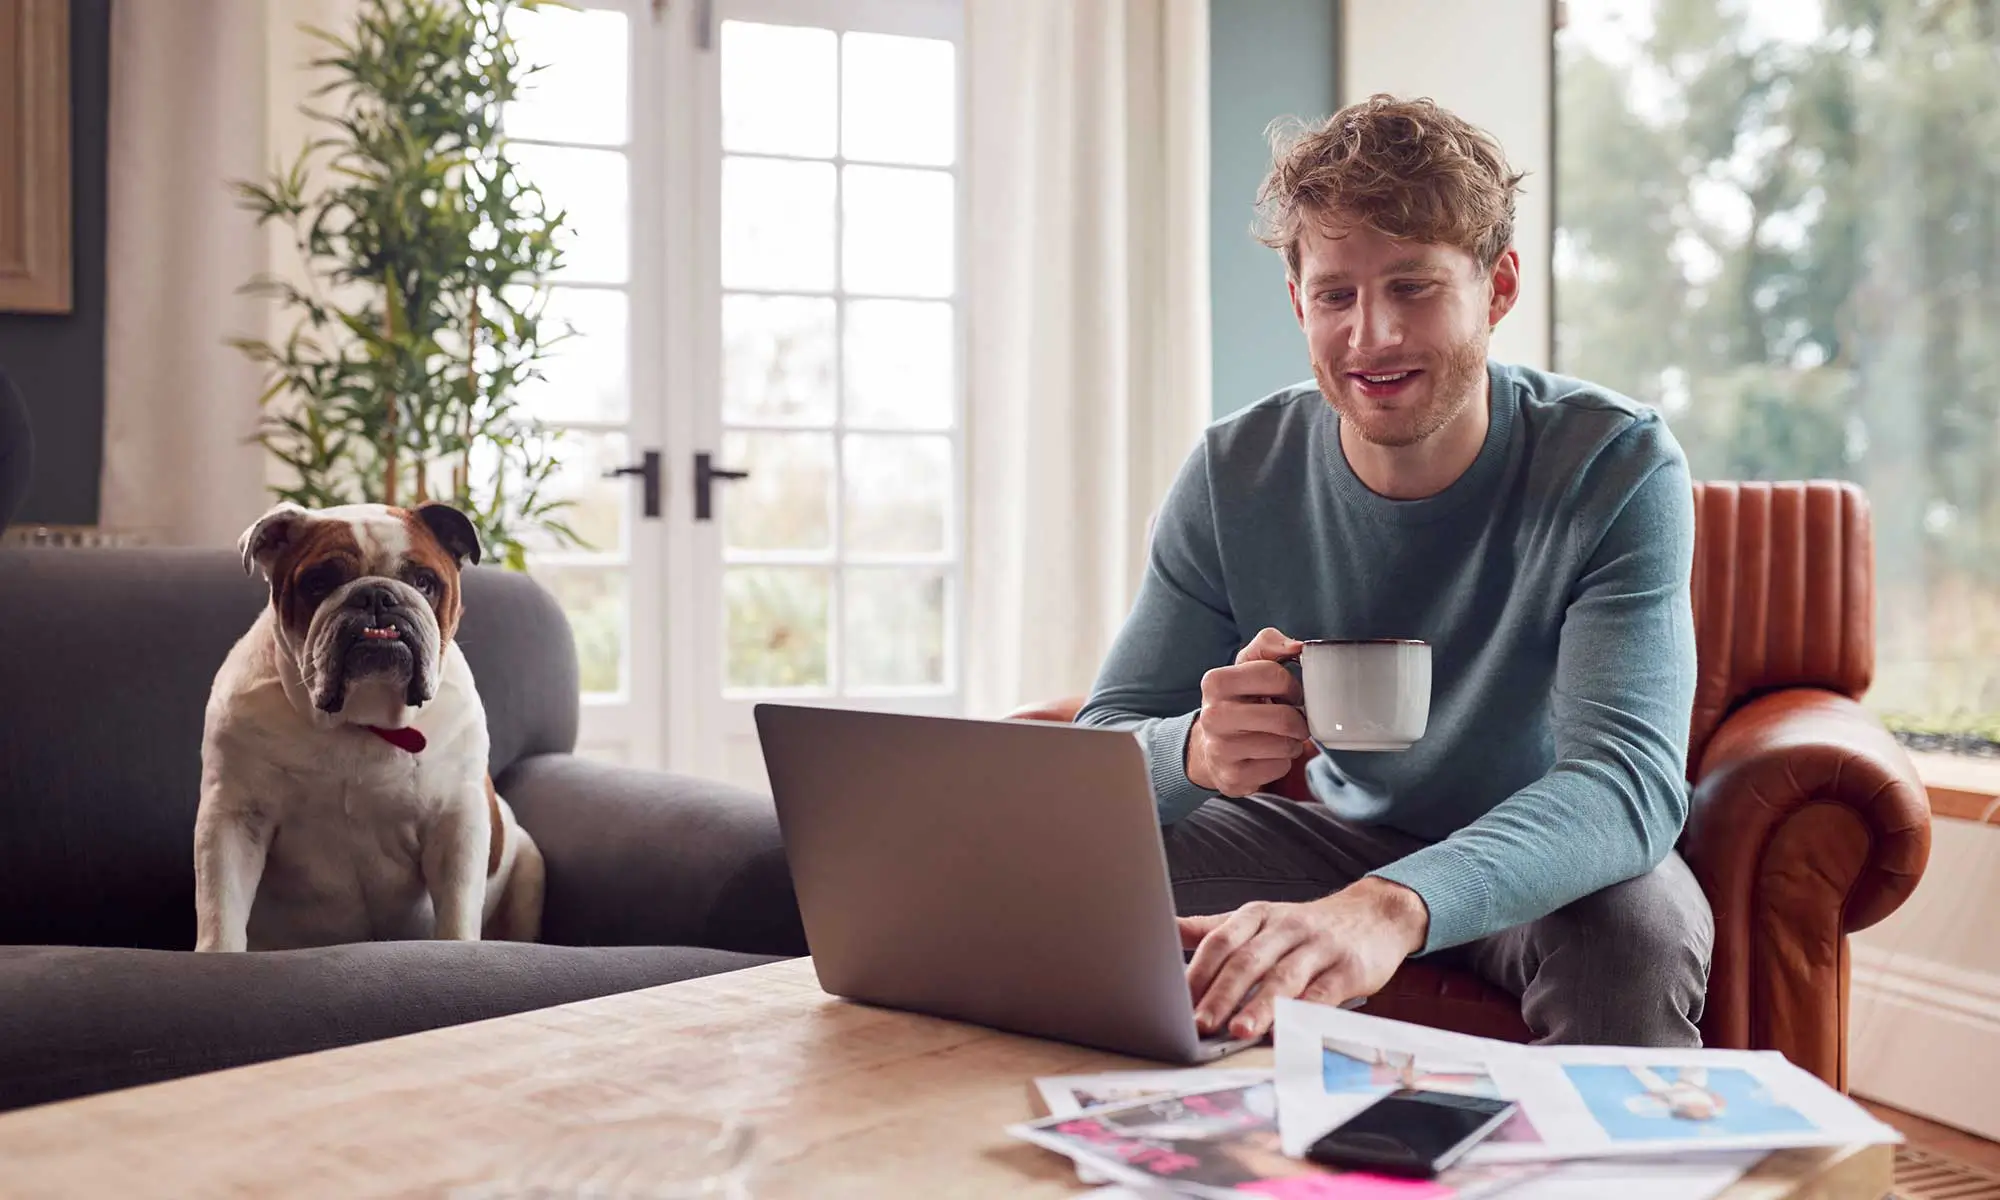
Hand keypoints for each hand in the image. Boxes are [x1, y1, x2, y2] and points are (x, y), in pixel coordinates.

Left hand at [1177, 878, 1429, 1039]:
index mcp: (1257, 916)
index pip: (1220, 941)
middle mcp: (1285, 928)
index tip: (1173, 1001)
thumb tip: (1163, 930)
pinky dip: (1304, 1013)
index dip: (1197, 971)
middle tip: (1200, 1024)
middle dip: (1221, 994)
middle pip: (1247, 960)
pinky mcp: (1349, 968)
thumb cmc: (1307, 926)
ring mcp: (1318, 947)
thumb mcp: (1259, 920)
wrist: (1375, 914)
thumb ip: (1213, 930)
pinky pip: (1323, 993)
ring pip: (1284, 977)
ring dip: (1259, 1006)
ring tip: (1239, 1031)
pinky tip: (1288, 1031)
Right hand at [1185, 627, 1313, 795]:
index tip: (1289, 694)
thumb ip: (1270, 644)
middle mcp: (1212, 716)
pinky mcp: (1232, 778)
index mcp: (1215, 682)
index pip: (1274, 675)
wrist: (1210, 746)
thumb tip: (1298, 646)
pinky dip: (1282, 762)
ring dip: (1292, 742)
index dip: (1292, 685)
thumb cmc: (1238, 700)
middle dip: (1298, 720)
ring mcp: (1220, 750)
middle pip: (1284, 718)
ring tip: (1280, 737)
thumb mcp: (1246, 665)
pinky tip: (1268, 755)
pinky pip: (1279, 768)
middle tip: (1292, 720)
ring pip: (1285, 745)